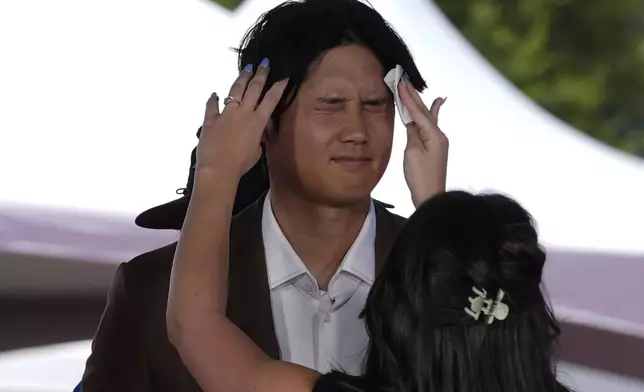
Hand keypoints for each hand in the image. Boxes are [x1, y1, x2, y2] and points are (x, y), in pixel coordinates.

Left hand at [195, 60, 287, 179]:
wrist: (218, 168)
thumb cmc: (241, 164)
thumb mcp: (256, 151)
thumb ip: (258, 138)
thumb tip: (257, 132)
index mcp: (257, 121)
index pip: (271, 100)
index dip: (278, 87)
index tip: (283, 77)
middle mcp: (243, 112)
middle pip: (254, 89)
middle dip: (260, 74)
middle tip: (264, 63)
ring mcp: (226, 114)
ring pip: (235, 90)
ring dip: (242, 78)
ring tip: (247, 68)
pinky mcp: (210, 119)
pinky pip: (212, 106)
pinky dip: (213, 99)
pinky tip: (214, 94)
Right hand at [398, 76, 448, 206]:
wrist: (430, 196)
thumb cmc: (420, 177)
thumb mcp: (412, 153)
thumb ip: (413, 134)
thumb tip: (412, 122)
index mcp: (433, 135)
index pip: (417, 112)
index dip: (408, 98)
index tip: (400, 83)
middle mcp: (438, 135)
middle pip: (423, 112)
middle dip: (413, 96)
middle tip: (405, 80)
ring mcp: (437, 141)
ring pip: (426, 117)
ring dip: (419, 103)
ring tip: (414, 88)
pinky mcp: (434, 148)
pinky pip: (429, 125)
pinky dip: (429, 113)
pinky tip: (437, 104)